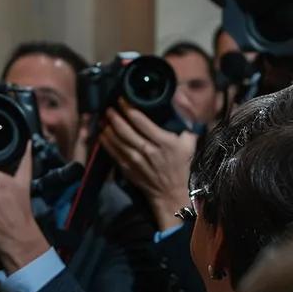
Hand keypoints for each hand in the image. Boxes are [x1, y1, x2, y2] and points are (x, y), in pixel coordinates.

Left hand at [98, 100, 196, 230]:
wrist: (173, 193)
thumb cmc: (183, 165)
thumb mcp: (190, 141)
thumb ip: (186, 120)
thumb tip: (180, 98)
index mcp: (164, 142)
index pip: (141, 121)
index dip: (128, 108)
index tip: (122, 99)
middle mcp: (148, 151)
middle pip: (125, 130)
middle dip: (114, 117)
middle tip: (109, 108)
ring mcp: (136, 161)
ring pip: (117, 141)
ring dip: (108, 128)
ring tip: (103, 118)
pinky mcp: (128, 169)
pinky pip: (113, 153)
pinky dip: (106, 143)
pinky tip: (102, 134)